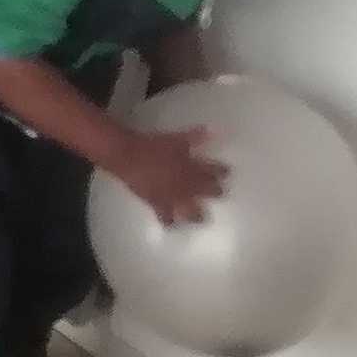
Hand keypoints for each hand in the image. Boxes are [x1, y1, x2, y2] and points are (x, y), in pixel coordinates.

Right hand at [110, 127, 228, 229]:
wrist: (128, 156)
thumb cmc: (154, 145)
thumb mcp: (178, 138)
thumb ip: (197, 136)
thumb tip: (218, 131)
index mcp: (193, 169)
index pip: (215, 171)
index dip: (222, 172)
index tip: (227, 172)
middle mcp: (187, 186)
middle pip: (208, 193)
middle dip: (215, 193)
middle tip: (219, 194)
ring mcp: (173, 198)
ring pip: (191, 212)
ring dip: (197, 216)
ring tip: (200, 218)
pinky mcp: (157, 204)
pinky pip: (166, 218)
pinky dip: (171, 222)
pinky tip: (173, 225)